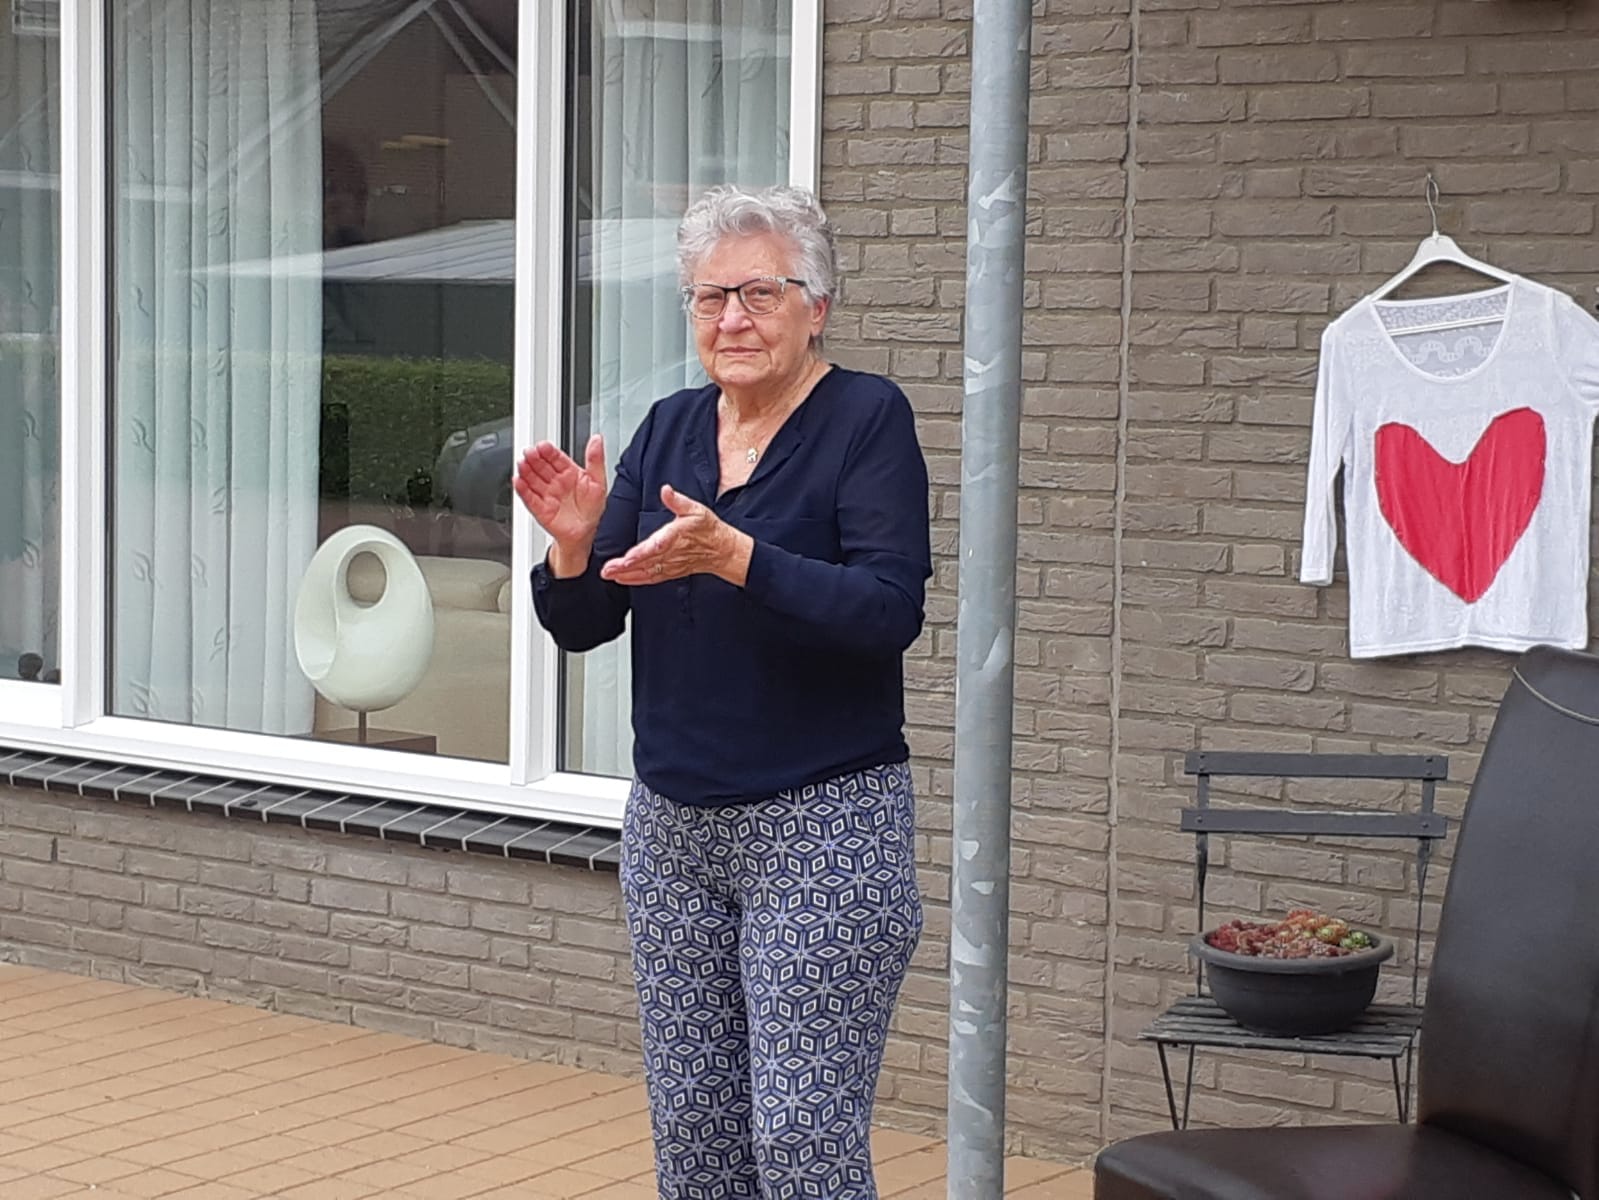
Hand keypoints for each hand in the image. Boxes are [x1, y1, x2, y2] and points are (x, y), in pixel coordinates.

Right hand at [514, 436, 607, 575]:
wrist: (585, 534)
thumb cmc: (591, 509)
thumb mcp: (598, 482)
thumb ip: (595, 460)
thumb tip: (596, 440)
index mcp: (569, 473)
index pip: (556, 458)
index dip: (548, 452)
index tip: (543, 446)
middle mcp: (556, 482)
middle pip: (541, 467)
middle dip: (534, 459)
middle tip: (529, 452)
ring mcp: (546, 494)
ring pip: (533, 480)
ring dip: (526, 471)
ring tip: (522, 464)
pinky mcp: (539, 508)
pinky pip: (529, 497)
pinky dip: (522, 490)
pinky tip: (518, 481)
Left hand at [600, 485, 752, 586]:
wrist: (722, 550)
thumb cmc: (709, 529)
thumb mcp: (696, 509)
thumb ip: (678, 501)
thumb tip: (666, 491)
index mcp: (677, 536)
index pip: (656, 546)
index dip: (641, 553)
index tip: (627, 558)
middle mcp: (672, 553)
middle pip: (646, 562)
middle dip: (625, 567)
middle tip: (607, 569)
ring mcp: (671, 565)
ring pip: (646, 572)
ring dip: (627, 575)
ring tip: (610, 575)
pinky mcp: (670, 572)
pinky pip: (651, 578)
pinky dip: (636, 580)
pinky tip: (622, 580)